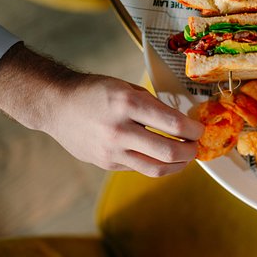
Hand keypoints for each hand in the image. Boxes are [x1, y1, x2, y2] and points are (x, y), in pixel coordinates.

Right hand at [0, 43, 203, 176]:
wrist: (56, 105)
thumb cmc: (95, 92)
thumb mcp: (127, 88)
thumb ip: (153, 106)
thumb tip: (182, 124)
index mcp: (128, 103)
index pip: (174, 124)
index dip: (194, 130)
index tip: (200, 130)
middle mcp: (120, 129)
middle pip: (169, 151)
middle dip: (191, 151)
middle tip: (197, 146)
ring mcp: (111, 150)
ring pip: (157, 169)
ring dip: (179, 165)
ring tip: (185, 158)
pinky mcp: (106, 163)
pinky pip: (140, 168)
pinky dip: (156, 164)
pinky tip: (162, 157)